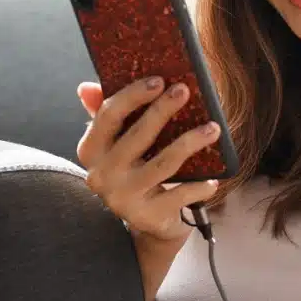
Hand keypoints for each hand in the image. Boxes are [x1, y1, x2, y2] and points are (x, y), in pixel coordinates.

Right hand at [75, 78, 222, 242]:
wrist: (146, 220)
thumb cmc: (133, 169)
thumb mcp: (117, 143)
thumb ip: (105, 113)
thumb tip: (86, 87)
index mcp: (90, 150)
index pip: (108, 116)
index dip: (133, 96)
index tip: (159, 80)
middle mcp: (102, 175)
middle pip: (137, 135)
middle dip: (163, 110)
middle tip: (185, 91)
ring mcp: (123, 198)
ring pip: (163, 164)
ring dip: (190, 143)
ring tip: (213, 128)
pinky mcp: (146, 216)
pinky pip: (178, 196)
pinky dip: (198, 187)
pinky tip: (213, 179)